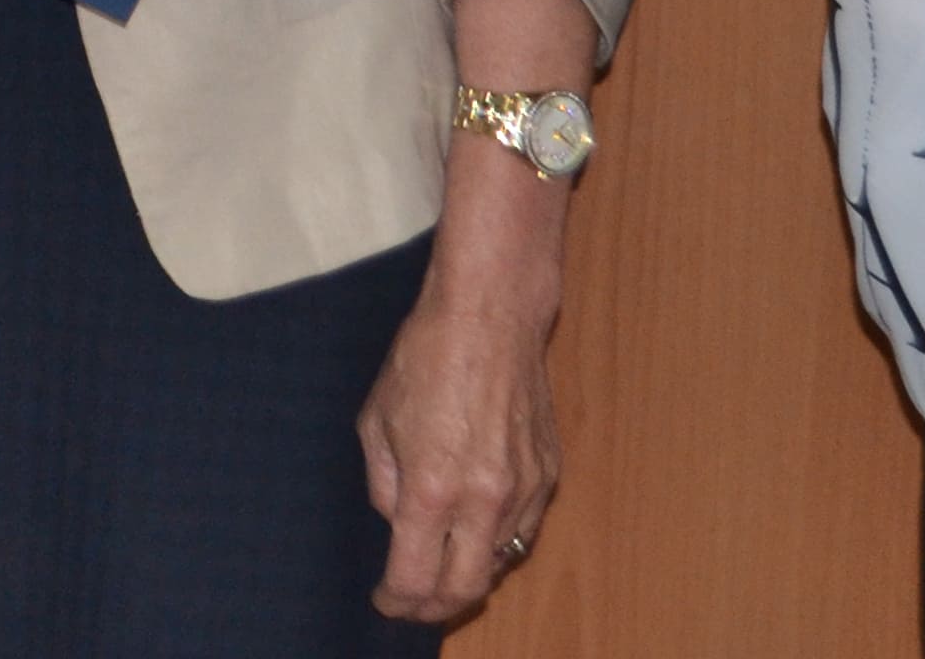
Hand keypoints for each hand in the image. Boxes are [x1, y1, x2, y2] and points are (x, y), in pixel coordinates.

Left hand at [357, 277, 558, 623]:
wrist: (490, 315)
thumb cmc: (424, 357)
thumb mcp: (376, 420)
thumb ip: (385, 485)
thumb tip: (398, 522)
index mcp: (431, 488)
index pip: (415, 577)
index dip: (397, 601)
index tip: (385, 601)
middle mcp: (482, 499)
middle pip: (466, 589)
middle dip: (435, 609)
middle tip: (414, 605)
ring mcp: (522, 490)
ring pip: (500, 563)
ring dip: (469, 576)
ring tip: (443, 570)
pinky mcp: (548, 475)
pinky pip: (521, 529)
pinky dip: (496, 542)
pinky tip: (475, 531)